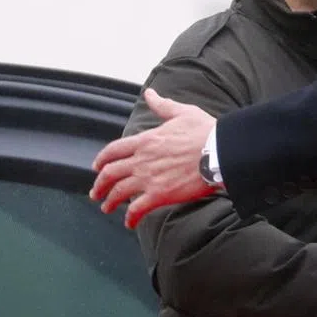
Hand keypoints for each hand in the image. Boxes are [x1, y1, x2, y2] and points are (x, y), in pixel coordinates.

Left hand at [89, 88, 216, 227]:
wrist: (220, 152)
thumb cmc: (205, 132)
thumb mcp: (182, 112)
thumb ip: (162, 105)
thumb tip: (150, 93)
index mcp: (146, 140)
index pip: (113, 150)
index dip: (101, 159)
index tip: (96, 167)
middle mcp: (142, 160)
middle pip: (110, 173)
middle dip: (99, 184)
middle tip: (95, 192)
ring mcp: (149, 178)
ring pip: (118, 192)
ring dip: (109, 201)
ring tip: (106, 208)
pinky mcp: (160, 194)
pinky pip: (137, 209)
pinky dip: (130, 217)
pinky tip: (129, 223)